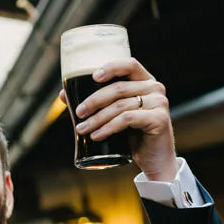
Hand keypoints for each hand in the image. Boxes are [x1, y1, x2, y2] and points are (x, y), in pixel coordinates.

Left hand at [63, 57, 175, 180]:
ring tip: (82, 129)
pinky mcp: (159, 119)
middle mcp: (154, 88)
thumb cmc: (132, 135)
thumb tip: (63, 94)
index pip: (129, 64)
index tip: (93, 77)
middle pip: (119, 88)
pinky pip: (127, 119)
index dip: (111, 67)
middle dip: (94, 100)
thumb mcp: (113, 116)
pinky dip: (108, 127)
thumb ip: (96, 104)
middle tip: (78, 113)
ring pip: (120, 105)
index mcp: (145, 81)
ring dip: (97, 118)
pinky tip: (96, 136)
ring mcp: (159, 103)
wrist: (154, 159)